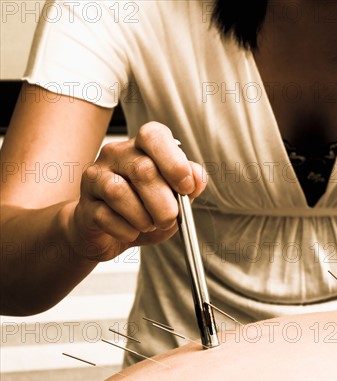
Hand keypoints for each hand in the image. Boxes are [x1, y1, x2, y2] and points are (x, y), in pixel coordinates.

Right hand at [69, 122, 206, 260]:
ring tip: (147, 225)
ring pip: (119, 192)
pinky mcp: (84, 205)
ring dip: (142, 218)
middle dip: (164, 204)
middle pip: (143, 170)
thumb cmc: (142, 211)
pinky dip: (126, 231)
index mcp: (140, 147)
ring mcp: (95, 178)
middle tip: (168, 219)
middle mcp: (115, 155)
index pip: (154, 135)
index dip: (175, 163)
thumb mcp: (172, 198)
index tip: (186, 188)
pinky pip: (105, 217)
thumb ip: (188, 185)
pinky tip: (130, 232)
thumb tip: (197, 177)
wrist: (106, 234)